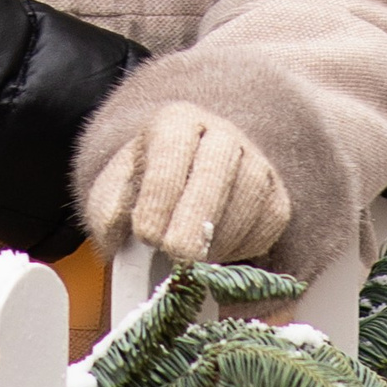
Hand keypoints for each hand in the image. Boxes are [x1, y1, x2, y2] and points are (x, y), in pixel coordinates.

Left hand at [82, 100, 289, 264]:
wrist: (187, 184)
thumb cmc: (146, 188)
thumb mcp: (116, 191)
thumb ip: (108, 210)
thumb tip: (116, 236)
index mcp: (176, 122)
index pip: (171, 152)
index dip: (159, 196)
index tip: (146, 236)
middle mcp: (221, 135)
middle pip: (216, 172)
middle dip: (195, 221)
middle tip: (177, 258)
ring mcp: (255, 163)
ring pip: (248, 198)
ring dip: (219, 238)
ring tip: (190, 263)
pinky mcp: (277, 197)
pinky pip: (268, 223)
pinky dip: (244, 247)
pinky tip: (216, 254)